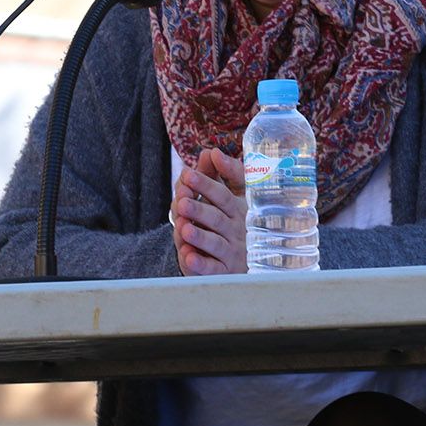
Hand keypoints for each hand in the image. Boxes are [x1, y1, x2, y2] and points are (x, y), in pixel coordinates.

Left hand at [171, 148, 246, 275]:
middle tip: (182, 202)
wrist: (243, 264)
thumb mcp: (228, 199)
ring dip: (200, 236)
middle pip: (217, 218)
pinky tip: (189, 257)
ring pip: (215, 244)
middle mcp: (236, 230)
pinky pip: (213, 269)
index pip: (223, 195)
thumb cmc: (231, 225)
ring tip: (185, 229)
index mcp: (237, 210)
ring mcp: (231, 253)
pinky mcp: (223, 272)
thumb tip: (211, 152)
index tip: (188, 174)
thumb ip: (219, 175)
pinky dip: (202, 264)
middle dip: (199, 209)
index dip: (206, 185)